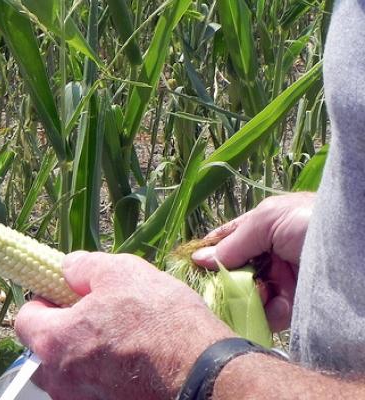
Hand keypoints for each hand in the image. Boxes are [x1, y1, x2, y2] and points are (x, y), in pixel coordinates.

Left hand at [15, 252, 233, 399]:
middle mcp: (59, 381)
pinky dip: (105, 376)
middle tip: (100, 316)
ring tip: (124, 340)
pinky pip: (94, 390)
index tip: (67, 295)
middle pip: (46, 349)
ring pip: (71, 372)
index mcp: (53, 342)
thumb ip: (83, 267)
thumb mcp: (122, 272)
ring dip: (87, 354)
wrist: (206, 378)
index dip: (44, 300)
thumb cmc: (161, 322)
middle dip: (66, 330)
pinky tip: (135, 364)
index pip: (24, 318)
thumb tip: (66, 268)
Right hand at [192, 192, 314, 331]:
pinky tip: (256, 310)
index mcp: (265, 228)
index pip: (229, 240)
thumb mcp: (268, 221)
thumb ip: (234, 242)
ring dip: (239, 298)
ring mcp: (283, 280)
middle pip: (235, 270)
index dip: (209, 251)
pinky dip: (259, 314)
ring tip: (235, 299)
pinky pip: (268, 313)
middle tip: (207, 288)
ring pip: (248, 293)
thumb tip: (199, 259)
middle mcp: (271, 254)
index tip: (190, 265)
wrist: (356, 252)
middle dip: (221, 279)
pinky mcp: (295, 305)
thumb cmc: (312, 222)